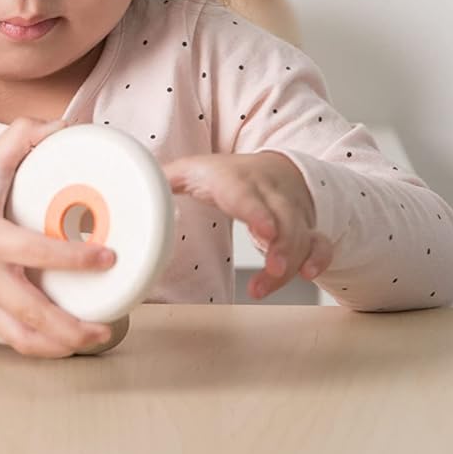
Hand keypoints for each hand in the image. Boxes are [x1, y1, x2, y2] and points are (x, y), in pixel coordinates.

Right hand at [0, 117, 117, 357]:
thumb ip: (21, 138)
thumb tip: (62, 125)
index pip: (33, 252)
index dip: (72, 258)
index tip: (107, 257)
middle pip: (30, 312)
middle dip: (70, 325)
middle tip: (109, 323)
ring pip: (23, 338)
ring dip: (61, 346)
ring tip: (97, 337)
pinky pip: (15, 341)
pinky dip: (45, 348)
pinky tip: (72, 343)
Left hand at [161, 151, 332, 299]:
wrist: (275, 167)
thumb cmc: (228, 174)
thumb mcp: (192, 170)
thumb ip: (163, 180)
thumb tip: (131, 189)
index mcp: (238, 182)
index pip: (249, 196)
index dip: (258, 213)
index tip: (264, 233)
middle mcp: (269, 196)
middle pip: (284, 220)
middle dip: (284, 247)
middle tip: (273, 270)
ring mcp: (291, 213)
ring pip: (302, 237)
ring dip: (291, 263)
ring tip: (264, 286)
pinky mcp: (306, 228)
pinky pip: (321, 243)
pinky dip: (319, 259)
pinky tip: (309, 274)